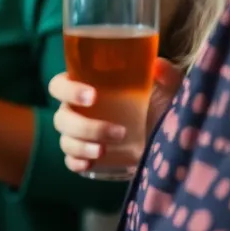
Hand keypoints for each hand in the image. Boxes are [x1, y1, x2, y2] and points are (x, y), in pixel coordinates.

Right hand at [50, 59, 183, 173]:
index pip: (59, 86)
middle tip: (119, 132)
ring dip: (82, 146)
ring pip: (65, 140)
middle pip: (62, 117)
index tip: (93, 96)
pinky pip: (70, 161)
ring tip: (105, 151)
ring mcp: (80, 136)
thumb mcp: (168, 89)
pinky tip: (89, 165)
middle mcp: (77, 111)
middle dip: (85, 126)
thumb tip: (157, 65)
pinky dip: (76, 163)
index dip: (68, 90)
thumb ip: (166, 75)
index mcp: (86, 88)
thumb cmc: (161, 106)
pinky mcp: (87, 157)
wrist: (170, 139)